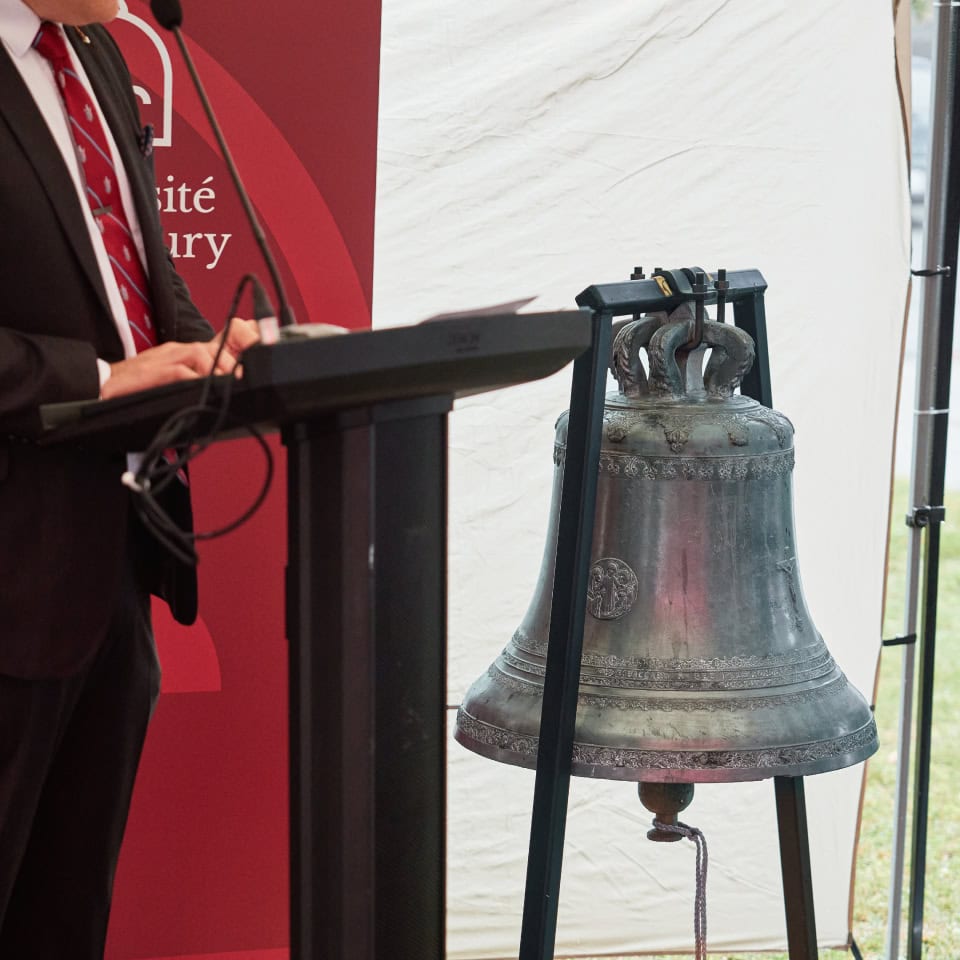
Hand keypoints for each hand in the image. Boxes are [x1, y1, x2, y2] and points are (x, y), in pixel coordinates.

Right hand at [100, 320, 260, 399]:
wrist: (99, 385)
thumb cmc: (133, 388)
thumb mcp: (168, 383)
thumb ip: (190, 384)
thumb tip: (214, 395)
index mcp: (178, 354)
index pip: (212, 349)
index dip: (230, 361)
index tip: (242, 378)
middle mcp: (173, 352)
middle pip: (210, 348)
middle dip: (229, 365)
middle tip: (238, 383)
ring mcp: (162, 359)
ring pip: (199, 353)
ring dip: (216, 370)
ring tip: (224, 385)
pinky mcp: (151, 372)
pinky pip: (179, 370)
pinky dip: (194, 379)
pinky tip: (202, 390)